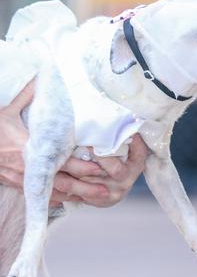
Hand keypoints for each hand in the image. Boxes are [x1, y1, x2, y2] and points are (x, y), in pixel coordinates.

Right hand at [0, 82, 148, 206]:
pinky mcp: (18, 184)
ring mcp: (23, 179)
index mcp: (30, 149)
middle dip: (85, 187)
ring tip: (97, 197)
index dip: (80, 166)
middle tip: (106, 190)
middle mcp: (28, 167)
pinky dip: (58, 199)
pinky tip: (73, 200)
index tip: (98, 168)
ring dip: (76, 195)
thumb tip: (41, 76)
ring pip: (54, 192)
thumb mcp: (7, 110)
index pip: (61, 161)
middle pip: (62, 182)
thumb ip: (26, 96)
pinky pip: (41, 196)